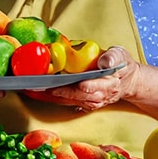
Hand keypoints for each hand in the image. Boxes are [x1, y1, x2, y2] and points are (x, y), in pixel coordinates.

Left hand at [21, 45, 138, 111]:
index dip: (76, 86)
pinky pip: (65, 101)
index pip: (90, 87)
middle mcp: (97, 96)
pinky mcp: (82, 102)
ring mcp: (90, 102)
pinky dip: (51, 98)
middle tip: (36, 85)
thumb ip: (113, 57)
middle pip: (73, 95)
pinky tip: (37, 93)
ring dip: (48, 96)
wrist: (127, 81)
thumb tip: (104, 62)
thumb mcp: (121, 56)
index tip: (62, 83)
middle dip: (54, 91)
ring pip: (66, 100)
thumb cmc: (122, 65)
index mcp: (107, 84)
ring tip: (30, 89)